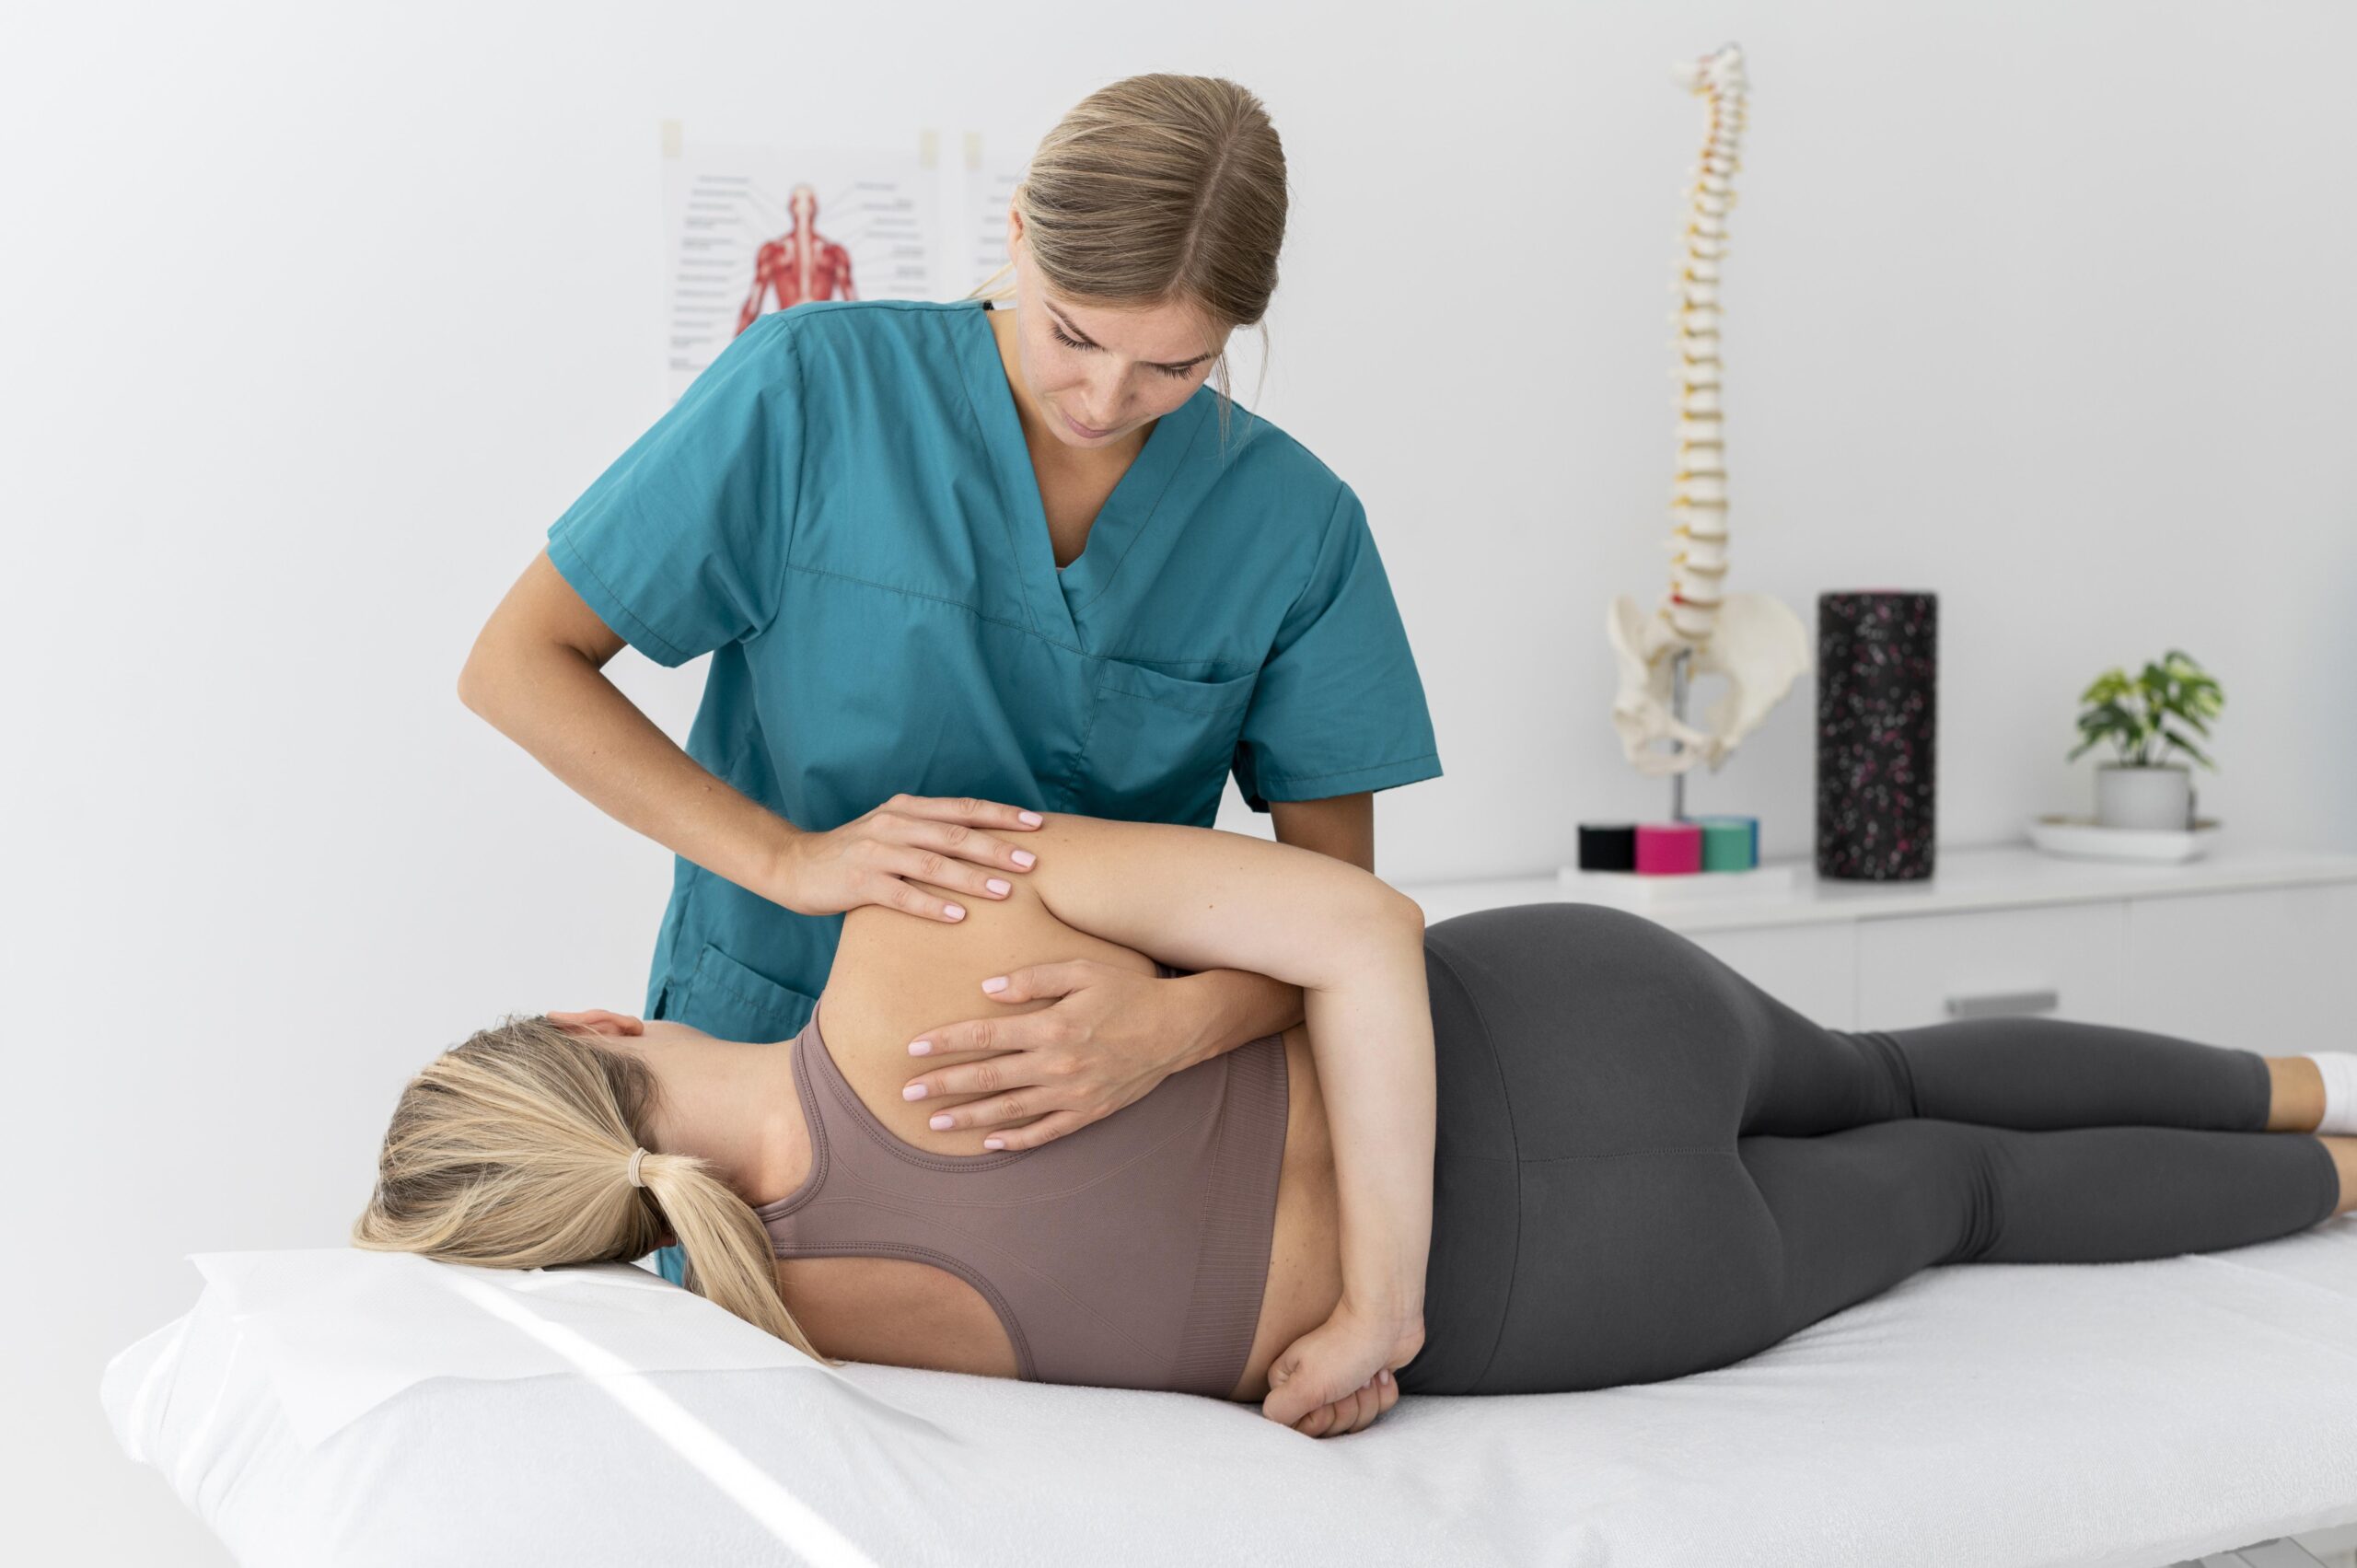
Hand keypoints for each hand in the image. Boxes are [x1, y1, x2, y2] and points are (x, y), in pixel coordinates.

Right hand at [764, 793, 1042, 921]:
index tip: (1037, 824)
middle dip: (997, 848)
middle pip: (955, 834)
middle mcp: (894, 824)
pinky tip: (958, 917)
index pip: (964, 808)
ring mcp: (875, 852)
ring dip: (972, 877)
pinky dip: (932, 906)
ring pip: (932, 863)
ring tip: (1006, 891)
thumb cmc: (855, 854)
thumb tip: (987, 844)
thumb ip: (931, 833)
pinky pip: (901, 895)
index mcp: (907, 809)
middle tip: (1033, 862)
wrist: (794, 865)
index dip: (1002, 815)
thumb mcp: (894, 832)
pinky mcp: (859, 882)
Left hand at [898, 959, 1202, 1150]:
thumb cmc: (1128, 992)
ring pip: (1009, 1111)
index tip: (914, 1047)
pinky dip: (1017, 1140)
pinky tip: (991, 1144)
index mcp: (1051, 1026)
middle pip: (987, 1078)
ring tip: (935, 1123)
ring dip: (969, 1118)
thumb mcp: (1082, 970)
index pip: (985, 1035)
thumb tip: (988, 989)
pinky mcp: (1089, 1112)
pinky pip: (1046, 1132)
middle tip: (907, 1093)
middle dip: (943, 1085)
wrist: (1177, 1028)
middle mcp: (1057, 1064)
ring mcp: (1072, 1094)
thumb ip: (1033, 977)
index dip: (947, 1042)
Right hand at [1261, 1298, 1425, 1437]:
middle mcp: (1312, 1387)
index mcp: (1290, 1386)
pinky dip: (1384, 1392)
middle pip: (1334, 1428)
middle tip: (1348, 1380)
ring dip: (1368, 1399)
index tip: (1327, 1394)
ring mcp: (1342, 1386)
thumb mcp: (1306, 1385)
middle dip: (1349, 1408)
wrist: (1384, 1318)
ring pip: (1358, 1421)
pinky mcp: (1369, 1383)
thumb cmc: (1343, 1348)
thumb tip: (1272, 1419)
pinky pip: (1379, 1409)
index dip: (1322, 1418)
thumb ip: (1280, 1409)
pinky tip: (1378, 1372)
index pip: (1304, 1430)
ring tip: (1363, 1374)